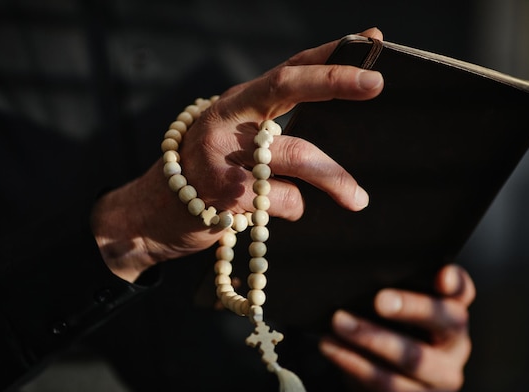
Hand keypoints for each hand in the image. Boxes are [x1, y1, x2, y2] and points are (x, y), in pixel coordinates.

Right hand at [91, 28, 384, 281]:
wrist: (152, 213)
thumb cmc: (204, 170)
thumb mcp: (231, 137)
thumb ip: (269, 126)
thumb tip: (332, 128)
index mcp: (235, 103)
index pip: (287, 68)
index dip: (328, 54)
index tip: (369, 41)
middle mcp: (229, 122)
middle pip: (285, 89)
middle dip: (333, 81)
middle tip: (375, 82)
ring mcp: (227, 159)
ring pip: (298, 156)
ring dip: (336, 179)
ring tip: (358, 198)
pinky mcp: (229, 198)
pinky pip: (285, 202)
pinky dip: (291, 209)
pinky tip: (270, 213)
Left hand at [319, 264, 475, 391]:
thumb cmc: (385, 349)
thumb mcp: (390, 323)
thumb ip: (388, 300)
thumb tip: (356, 278)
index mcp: (450, 317)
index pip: (462, 294)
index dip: (457, 283)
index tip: (442, 276)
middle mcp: (455, 347)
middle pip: (446, 322)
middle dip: (412, 308)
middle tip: (379, 300)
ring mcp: (443, 380)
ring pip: (413, 357)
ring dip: (371, 337)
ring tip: (339, 322)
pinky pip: (386, 383)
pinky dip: (353, 362)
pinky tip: (331, 347)